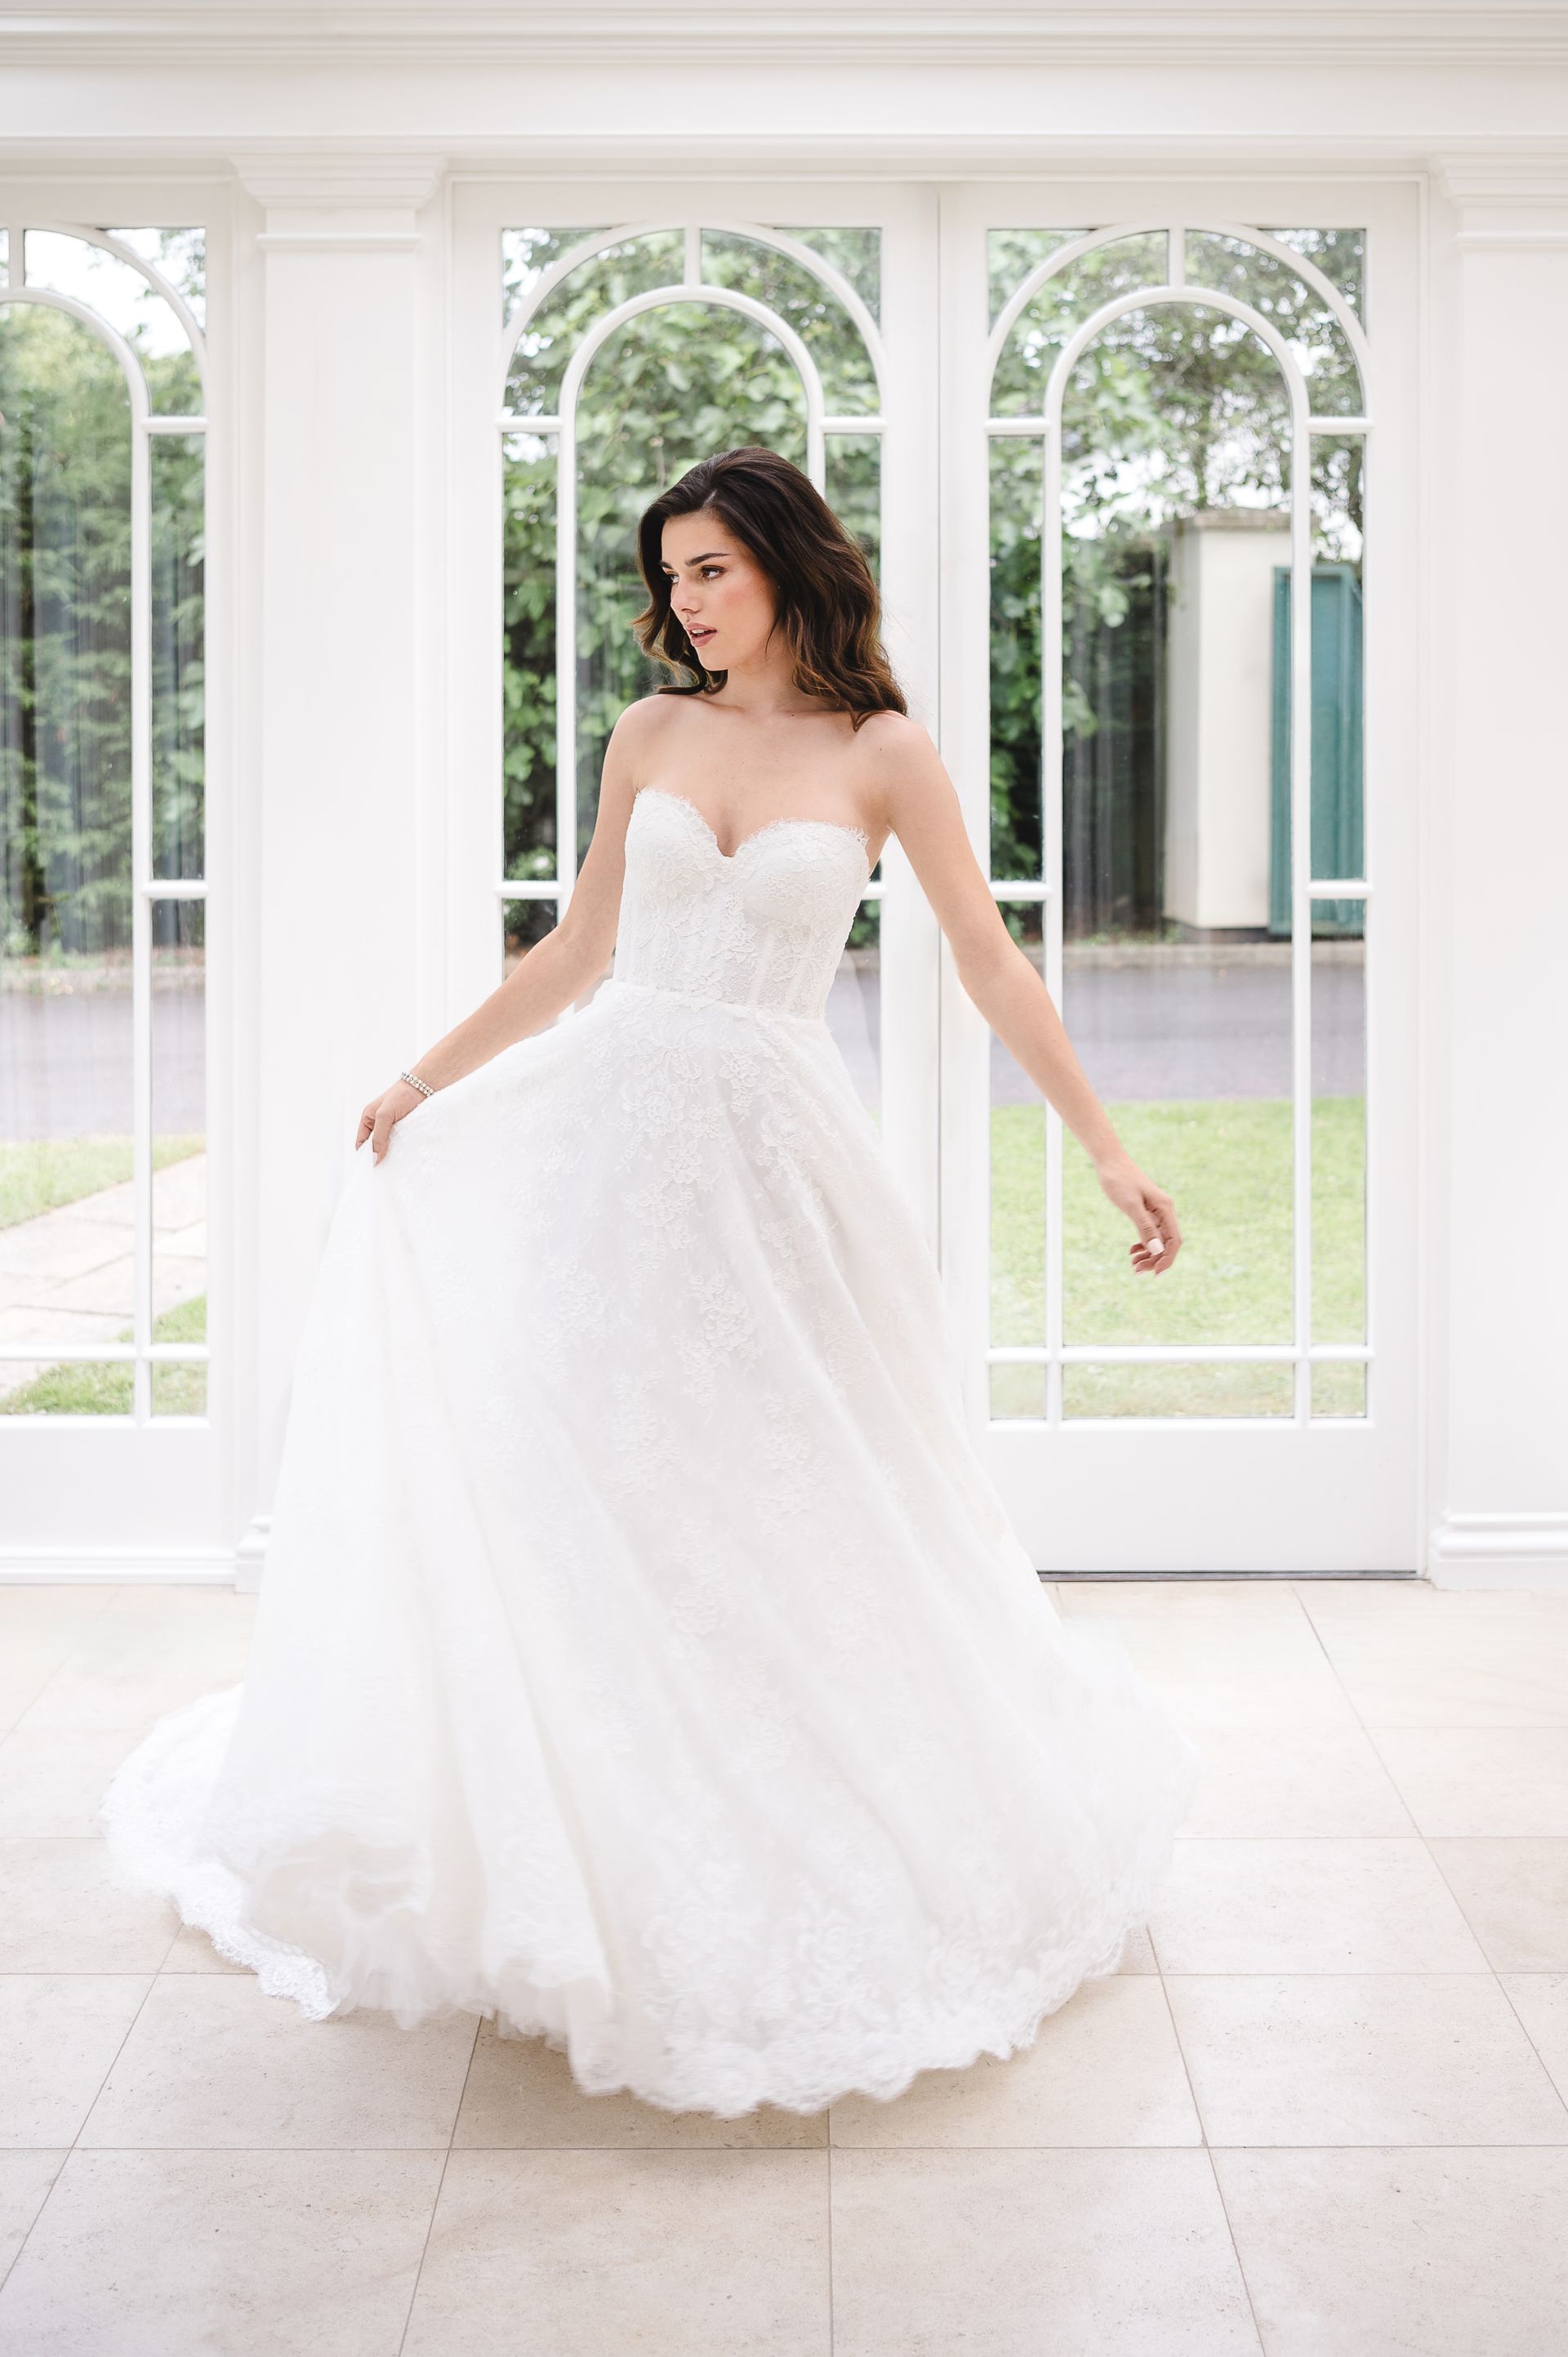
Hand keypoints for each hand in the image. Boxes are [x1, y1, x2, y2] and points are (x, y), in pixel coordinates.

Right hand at [355, 1078, 428, 1162]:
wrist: (425, 1087)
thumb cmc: (402, 1095)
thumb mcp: (385, 1115)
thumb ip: (378, 1136)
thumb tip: (374, 1158)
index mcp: (368, 1118)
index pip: (362, 1142)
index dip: (364, 1155)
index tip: (370, 1167)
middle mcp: (379, 1124)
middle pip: (375, 1146)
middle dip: (378, 1156)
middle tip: (383, 1169)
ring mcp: (393, 1128)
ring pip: (388, 1147)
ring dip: (391, 1155)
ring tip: (394, 1166)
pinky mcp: (406, 1131)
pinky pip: (401, 1144)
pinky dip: (402, 1151)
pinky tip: (405, 1158)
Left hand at [1095, 1152, 1181, 1276]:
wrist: (1109, 1161)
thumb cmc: (1119, 1180)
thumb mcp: (1130, 1205)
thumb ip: (1144, 1227)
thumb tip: (1157, 1249)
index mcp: (1165, 1208)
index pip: (1174, 1241)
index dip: (1166, 1259)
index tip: (1154, 1273)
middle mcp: (1164, 1210)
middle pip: (1166, 1243)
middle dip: (1154, 1259)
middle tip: (1136, 1271)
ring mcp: (1155, 1211)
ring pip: (1157, 1239)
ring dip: (1148, 1254)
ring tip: (1133, 1265)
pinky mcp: (1145, 1210)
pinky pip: (1149, 1232)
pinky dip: (1142, 1244)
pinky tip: (1132, 1250)